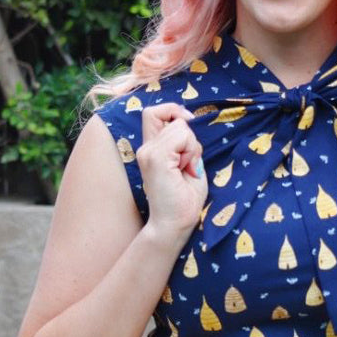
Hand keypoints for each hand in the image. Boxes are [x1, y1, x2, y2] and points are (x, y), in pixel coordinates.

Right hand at [137, 104, 207, 243]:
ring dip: (191, 146)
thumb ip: (184, 144)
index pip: (154, 112)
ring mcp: (148, 152)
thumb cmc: (184, 200)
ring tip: (187, 169)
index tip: (187, 124)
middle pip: (168, 115)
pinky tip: (187, 169)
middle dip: (188, 135)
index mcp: (151, 149)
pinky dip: (191, 150)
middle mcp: (145, 148)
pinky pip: (182, 136)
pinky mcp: (155, 158)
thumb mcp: (188, 164)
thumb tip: (188, 122)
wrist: (175, 225)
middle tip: (189, 162)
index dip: (173, 111)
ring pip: (180, 127)